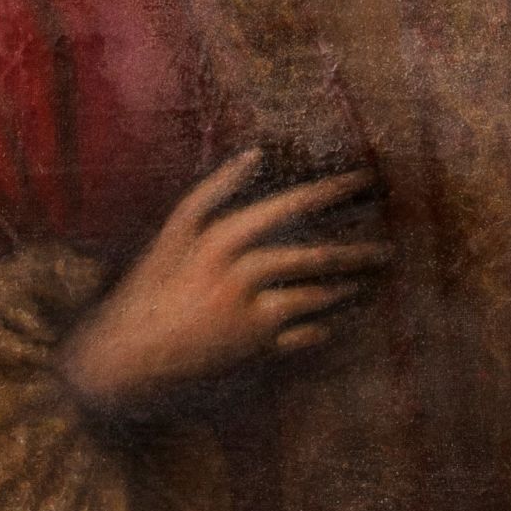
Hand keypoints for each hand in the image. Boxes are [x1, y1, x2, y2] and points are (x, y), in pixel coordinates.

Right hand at [58, 149, 388, 418]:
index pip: (291, 205)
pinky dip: (327, 326)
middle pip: (314, 255)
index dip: (333, 191)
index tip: (365, 180)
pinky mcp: (257, 353)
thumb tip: (256, 153)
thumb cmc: (146, 289)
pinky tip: (339, 321)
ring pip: (317, 296)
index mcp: (222, 238)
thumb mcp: (173, 232)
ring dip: (348, 287)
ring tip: (369, 281)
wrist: (124, 358)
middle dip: (356, 249)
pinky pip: (306, 337)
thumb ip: (214, 190)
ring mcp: (252, 317)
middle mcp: (241, 275)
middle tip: (387, 249)